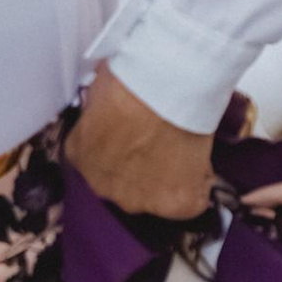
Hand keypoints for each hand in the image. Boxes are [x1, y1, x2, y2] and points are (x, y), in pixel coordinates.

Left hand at [66, 66, 214, 220]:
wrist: (168, 85)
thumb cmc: (134, 77)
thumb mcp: (100, 87)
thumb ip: (101, 107)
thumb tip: (111, 102)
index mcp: (80, 154)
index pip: (96, 160)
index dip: (120, 147)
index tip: (136, 134)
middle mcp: (103, 184)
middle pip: (123, 185)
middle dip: (141, 167)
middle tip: (162, 140)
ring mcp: (138, 199)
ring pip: (155, 197)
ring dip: (170, 178)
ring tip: (185, 147)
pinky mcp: (175, 204)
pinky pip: (191, 202)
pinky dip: (200, 183)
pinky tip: (202, 159)